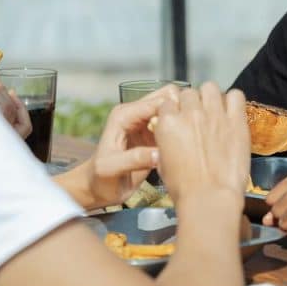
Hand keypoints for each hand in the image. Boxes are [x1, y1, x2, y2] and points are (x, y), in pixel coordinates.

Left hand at [84, 85, 181, 206]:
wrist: (97, 188)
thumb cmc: (100, 177)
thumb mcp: (112, 168)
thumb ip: (134, 159)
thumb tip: (159, 154)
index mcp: (124, 115)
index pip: (157, 102)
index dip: (173, 110)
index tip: (185, 128)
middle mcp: (136, 114)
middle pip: (168, 97)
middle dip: (180, 110)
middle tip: (189, 133)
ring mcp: (146, 124)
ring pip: (173, 108)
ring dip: (182, 119)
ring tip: (189, 139)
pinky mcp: (154, 136)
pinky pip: (173, 124)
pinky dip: (181, 130)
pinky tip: (185, 145)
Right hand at [152, 82, 249, 201]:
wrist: (209, 198)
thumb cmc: (183, 188)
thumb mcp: (162, 163)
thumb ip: (165, 141)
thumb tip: (170, 134)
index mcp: (168, 122)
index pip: (168, 101)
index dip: (174, 110)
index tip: (179, 119)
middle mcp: (190, 113)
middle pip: (189, 93)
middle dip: (192, 103)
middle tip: (198, 118)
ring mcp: (214, 114)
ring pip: (210, 88)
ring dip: (210, 97)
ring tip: (214, 112)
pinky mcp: (236, 120)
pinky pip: (236, 95)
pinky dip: (233, 101)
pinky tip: (232, 113)